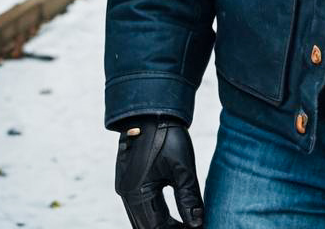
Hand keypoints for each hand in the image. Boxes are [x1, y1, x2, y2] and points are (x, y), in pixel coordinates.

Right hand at [114, 113, 203, 227]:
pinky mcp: (132, 180)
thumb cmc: (168, 134)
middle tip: (194, 227)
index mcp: (136, 193)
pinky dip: (159, 214)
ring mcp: (127, 187)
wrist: (153, 108)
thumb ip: (188, 199)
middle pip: (148, 225)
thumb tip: (197, 225)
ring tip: (188, 224)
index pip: (156, 227)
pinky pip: (145, 206)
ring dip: (164, 224)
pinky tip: (177, 215)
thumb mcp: (183, 167)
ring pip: (145, 218)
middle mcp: (127, 193)